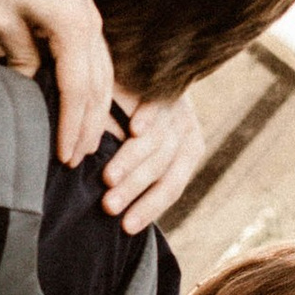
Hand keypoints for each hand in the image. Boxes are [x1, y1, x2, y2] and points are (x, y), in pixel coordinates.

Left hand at [0, 0, 112, 164]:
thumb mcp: (3, 17)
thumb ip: (20, 55)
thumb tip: (29, 83)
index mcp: (73, 30)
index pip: (77, 90)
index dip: (72, 126)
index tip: (65, 156)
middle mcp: (91, 29)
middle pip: (98, 89)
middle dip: (89, 127)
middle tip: (78, 161)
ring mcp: (93, 22)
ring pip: (104, 77)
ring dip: (98, 111)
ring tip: (88, 141)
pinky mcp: (86, 17)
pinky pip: (99, 62)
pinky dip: (97, 89)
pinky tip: (90, 104)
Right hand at [104, 93, 206, 232]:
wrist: (148, 67)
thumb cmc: (135, 118)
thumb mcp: (143, 150)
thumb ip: (135, 175)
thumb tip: (114, 216)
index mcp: (186, 151)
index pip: (171, 186)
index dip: (149, 207)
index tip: (126, 226)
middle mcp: (185, 130)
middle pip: (162, 166)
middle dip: (134, 189)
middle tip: (109, 206)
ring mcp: (175, 106)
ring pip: (158, 140)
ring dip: (133, 161)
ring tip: (109, 178)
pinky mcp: (161, 83)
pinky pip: (157, 102)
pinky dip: (148, 116)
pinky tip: (133, 128)